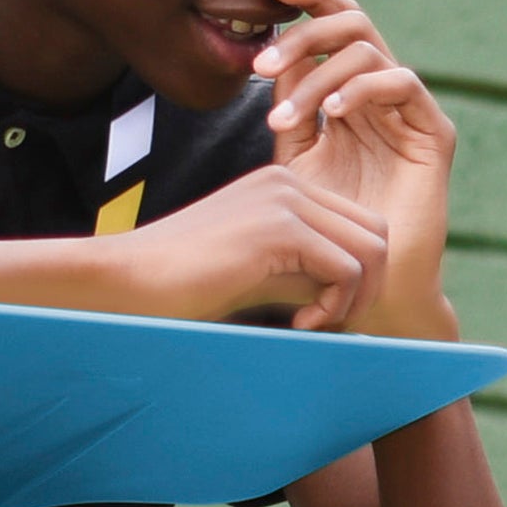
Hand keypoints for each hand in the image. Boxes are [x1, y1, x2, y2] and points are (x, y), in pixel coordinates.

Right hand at [112, 159, 393, 330]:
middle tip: (331, 323)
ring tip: (315, 324)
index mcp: (284, 186)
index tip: (323, 312)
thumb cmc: (189, 285)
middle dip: (369, 287)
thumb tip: (363, 295)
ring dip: (355, 300)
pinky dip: (335, 306)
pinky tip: (300, 324)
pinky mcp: (279, 227)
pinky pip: (346, 269)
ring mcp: (285, 200)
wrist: (129, 279)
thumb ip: (310, 274)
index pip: (361, 225)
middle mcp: (289, 182)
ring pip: (371, 250)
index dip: (360, 276)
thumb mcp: (264, 274)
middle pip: (377, 233)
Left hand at [262, 0, 455, 334]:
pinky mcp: (434, 135)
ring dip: (319, 73)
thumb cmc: (327, 225)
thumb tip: (273, 53)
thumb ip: (289, 104)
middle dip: (305, 32)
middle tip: (263, 61)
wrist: (366, 281)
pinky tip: (332, 113)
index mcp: (350, 93)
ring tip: (286, 113)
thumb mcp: (295, 155)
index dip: (309, 0)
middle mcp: (383, 95)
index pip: (334, 28)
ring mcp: (410, 113)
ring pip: (371, 50)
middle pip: (353, 25)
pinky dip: (363, 88)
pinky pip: (403, 83)